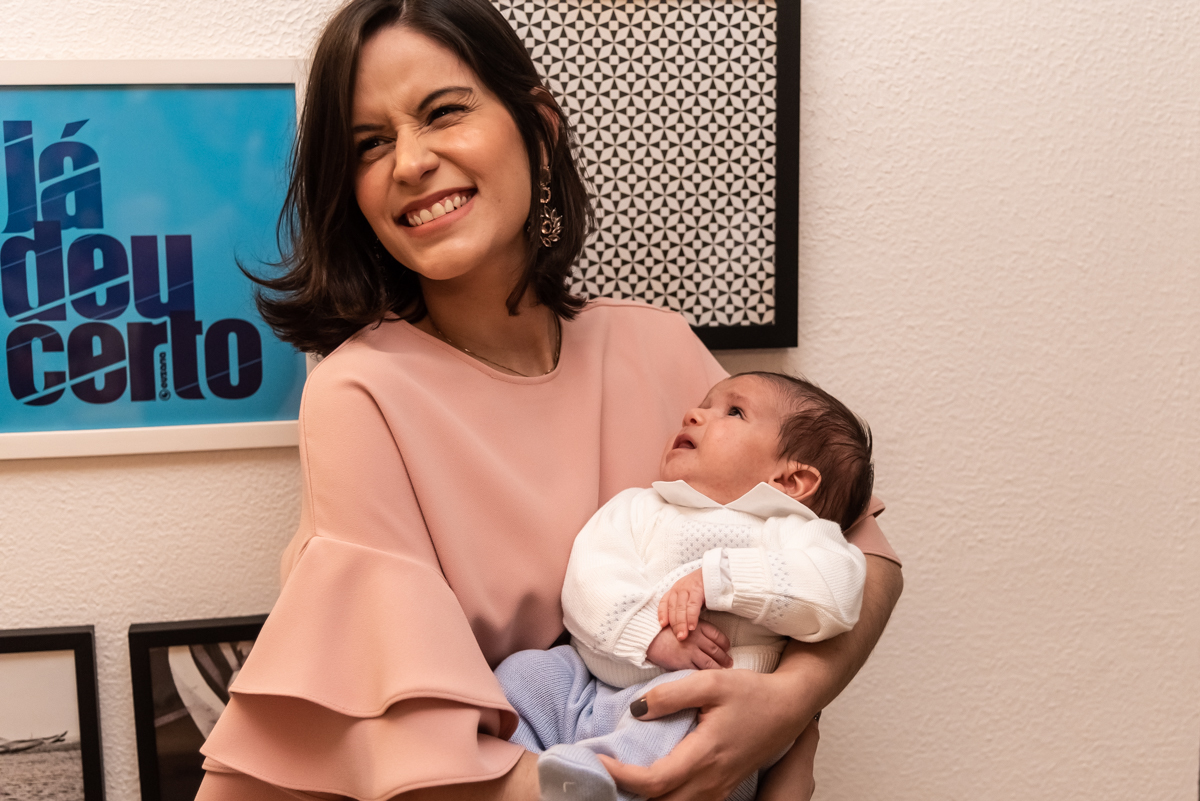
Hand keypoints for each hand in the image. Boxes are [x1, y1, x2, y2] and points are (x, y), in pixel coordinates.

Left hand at [598, 669, 810, 800]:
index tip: (597, 760)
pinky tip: (651, 782)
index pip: (654, 781)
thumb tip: (636, 710)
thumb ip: (670, 695)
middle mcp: (711, 781)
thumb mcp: (711, 682)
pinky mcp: (722, 788)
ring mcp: (718, 789)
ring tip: (621, 776)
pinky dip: (665, 798)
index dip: (621, 776)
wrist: (789, 707)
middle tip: (601, 771)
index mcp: (705, 755)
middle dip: (627, 794)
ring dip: (646, 798)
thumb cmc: (752, 693)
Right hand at [645, 622, 732, 670]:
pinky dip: (706, 676)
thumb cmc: (663, 630)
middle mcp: (697, 638)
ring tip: (722, 672)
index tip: (727, 649)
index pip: (718, 636)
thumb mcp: (682, 623)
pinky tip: (709, 679)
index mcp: (698, 626)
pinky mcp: (683, 663)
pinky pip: (698, 671)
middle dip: (725, 658)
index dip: (725, 644)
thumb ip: (695, 630)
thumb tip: (709, 641)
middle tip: (729, 664)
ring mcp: (690, 651)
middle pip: (717, 650)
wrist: (647, 636)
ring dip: (719, 669)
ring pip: (711, 663)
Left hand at [657, 569, 706, 640]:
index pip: (664, 602)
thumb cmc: (704, 587)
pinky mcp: (698, 589)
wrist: (718, 572)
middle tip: (678, 638)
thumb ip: (684, 606)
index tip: (662, 625)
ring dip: (681, 623)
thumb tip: (680, 624)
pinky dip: (692, 617)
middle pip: (672, 608)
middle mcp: (679, 588)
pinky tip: (692, 627)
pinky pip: (693, 605)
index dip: (662, 614)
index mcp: (675, 589)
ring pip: (681, 608)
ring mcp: (688, 588)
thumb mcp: (690, 595)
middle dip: (674, 624)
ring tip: (683, 636)